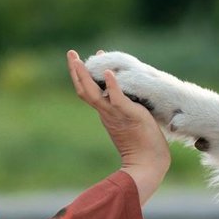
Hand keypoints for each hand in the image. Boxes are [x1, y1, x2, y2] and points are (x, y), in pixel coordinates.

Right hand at [67, 50, 170, 203]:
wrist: (148, 165)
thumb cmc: (143, 146)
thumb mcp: (131, 120)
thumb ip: (126, 109)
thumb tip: (131, 97)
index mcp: (106, 113)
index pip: (89, 92)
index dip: (83, 76)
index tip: (82, 59)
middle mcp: (106, 113)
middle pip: (84, 90)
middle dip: (76, 71)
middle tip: (70, 53)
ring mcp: (115, 114)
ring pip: (94, 93)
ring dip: (86, 75)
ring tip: (80, 59)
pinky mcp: (129, 115)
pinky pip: (117, 99)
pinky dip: (112, 85)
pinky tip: (108, 72)